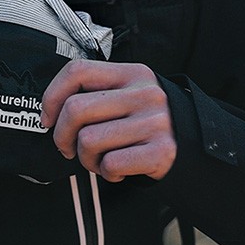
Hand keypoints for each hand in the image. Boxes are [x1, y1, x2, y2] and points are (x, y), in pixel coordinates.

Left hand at [40, 61, 175, 182]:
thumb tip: (52, 114)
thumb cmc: (149, 122)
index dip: (52, 96)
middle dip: (62, 136)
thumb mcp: (130, 94)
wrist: (197, 145)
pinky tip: (117, 170)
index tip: (48, 118)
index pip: (77, 71)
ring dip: (86, 159)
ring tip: (99, 159)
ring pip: (88, 140)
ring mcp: (154, 122)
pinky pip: (110, 164)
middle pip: (76, 109)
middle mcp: (144, 94)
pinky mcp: (161, 151)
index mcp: (131, 73)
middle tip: (69, 148)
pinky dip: (106, 173)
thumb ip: (99, 94)